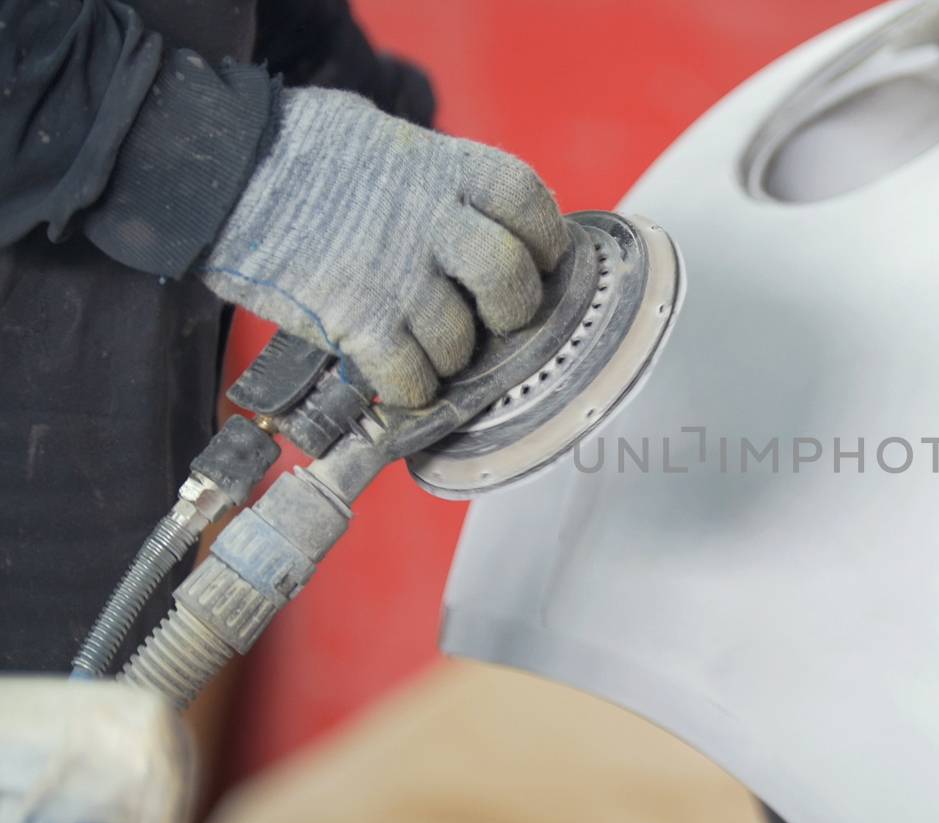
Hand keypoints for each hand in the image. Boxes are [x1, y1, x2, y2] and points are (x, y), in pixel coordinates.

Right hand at [199, 88, 569, 406]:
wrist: (218, 170)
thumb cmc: (298, 151)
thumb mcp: (386, 143)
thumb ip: (438, 183)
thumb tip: (474, 218)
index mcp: (445, 169)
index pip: (529, 203)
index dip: (544, 238)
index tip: (538, 257)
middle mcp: (432, 221)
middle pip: (510, 278)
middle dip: (512, 309)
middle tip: (495, 318)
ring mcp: (397, 274)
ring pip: (460, 341)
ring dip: (449, 355)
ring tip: (425, 343)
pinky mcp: (358, 320)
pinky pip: (411, 378)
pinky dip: (410, 387)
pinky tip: (396, 373)